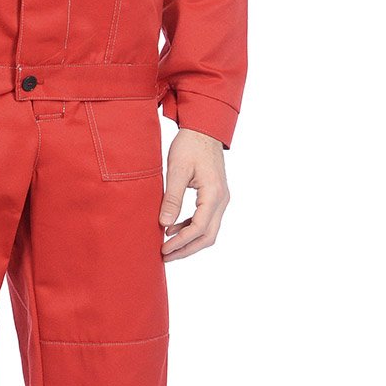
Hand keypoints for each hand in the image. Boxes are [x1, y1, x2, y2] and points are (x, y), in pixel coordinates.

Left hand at [158, 128, 229, 260]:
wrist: (203, 129)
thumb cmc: (190, 145)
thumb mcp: (177, 169)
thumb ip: (172, 197)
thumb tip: (164, 224)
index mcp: (214, 193)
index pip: (199, 228)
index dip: (181, 242)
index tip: (164, 249)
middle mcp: (222, 199)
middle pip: (208, 236)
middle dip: (187, 249)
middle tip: (165, 256)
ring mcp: (221, 198)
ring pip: (208, 230)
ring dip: (189, 241)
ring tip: (167, 246)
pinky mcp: (215, 196)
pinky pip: (206, 220)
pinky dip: (191, 228)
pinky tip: (174, 228)